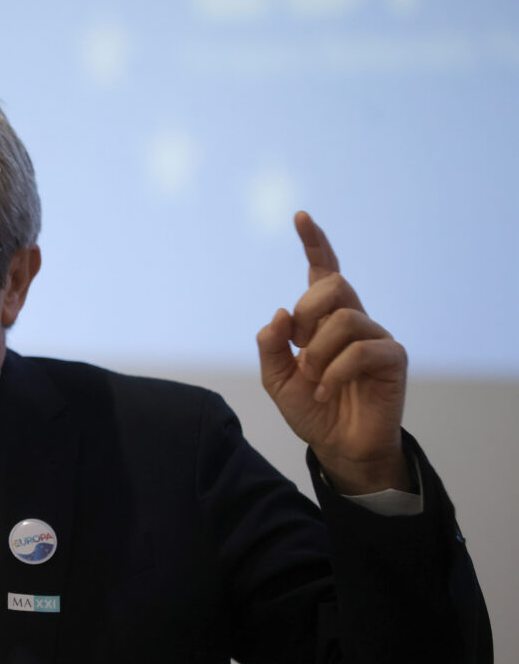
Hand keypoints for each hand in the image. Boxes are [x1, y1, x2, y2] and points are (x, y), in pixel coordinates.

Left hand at [256, 211, 410, 494]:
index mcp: (324, 319)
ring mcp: (376, 337)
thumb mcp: (276, 378)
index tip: (300, 217)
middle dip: (307, 312)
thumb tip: (279, 314)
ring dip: (317, 353)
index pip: (323, 272)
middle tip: (300, 347)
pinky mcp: (393, 359)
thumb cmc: (311, 408)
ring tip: (314, 380)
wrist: (338, 446)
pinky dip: (335, 373)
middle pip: (334, 285)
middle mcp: (354, 320)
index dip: (315, 245)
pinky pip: (361, 350)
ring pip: (344, 319)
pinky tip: (327, 392)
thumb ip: (270, 346)